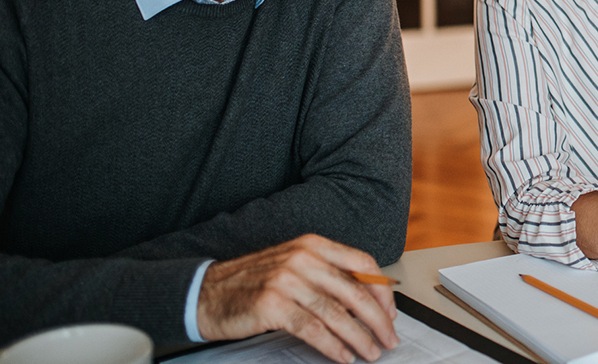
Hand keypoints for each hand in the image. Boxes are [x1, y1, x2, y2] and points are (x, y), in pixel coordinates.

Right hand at [197, 234, 398, 362]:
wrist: (206, 292)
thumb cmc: (254, 282)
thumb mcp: (294, 266)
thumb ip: (327, 276)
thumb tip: (367, 300)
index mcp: (313, 245)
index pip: (362, 263)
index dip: (382, 290)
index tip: (391, 312)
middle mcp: (303, 258)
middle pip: (355, 291)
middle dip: (378, 320)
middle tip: (389, 338)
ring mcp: (287, 281)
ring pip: (337, 313)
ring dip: (359, 337)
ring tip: (371, 352)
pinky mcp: (273, 305)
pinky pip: (313, 330)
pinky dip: (333, 346)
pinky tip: (344, 356)